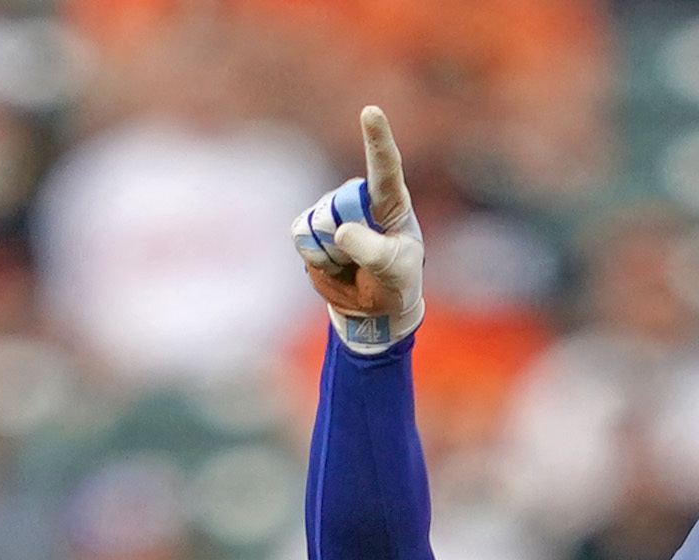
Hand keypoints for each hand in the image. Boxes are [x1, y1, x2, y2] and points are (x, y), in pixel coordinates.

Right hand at [293, 107, 424, 351]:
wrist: (373, 308)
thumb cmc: (395, 282)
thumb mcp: (394, 271)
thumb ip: (372, 251)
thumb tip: (340, 231)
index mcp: (390, 201)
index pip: (385, 166)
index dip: (377, 138)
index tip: (371, 112)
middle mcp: (358, 197)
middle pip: (341, 205)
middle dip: (349, 241)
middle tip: (368, 263)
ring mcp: (332, 209)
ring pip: (320, 222)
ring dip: (333, 254)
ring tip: (350, 264)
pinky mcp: (310, 226)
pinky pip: (302, 235)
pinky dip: (316, 258)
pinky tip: (333, 263)